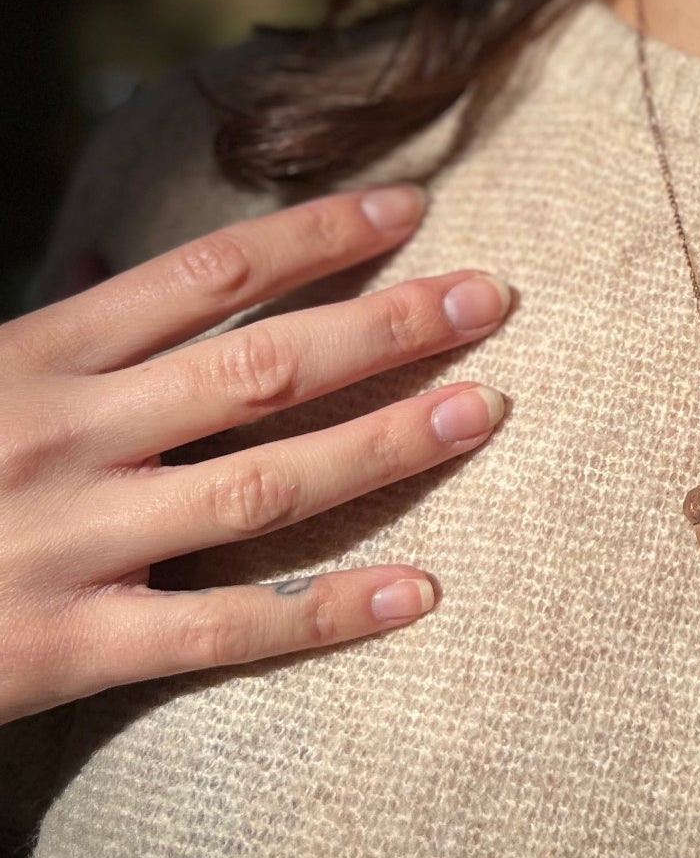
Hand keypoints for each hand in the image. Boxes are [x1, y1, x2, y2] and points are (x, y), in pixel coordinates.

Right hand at [0, 185, 513, 725]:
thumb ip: (44, 326)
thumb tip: (99, 271)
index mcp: (37, 356)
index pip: (208, 276)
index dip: (317, 235)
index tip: (414, 207)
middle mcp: (64, 436)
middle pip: (261, 366)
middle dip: (387, 325)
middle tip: (495, 298)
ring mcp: (67, 542)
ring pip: (262, 488)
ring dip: (385, 443)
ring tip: (486, 410)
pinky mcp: (63, 650)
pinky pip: (219, 635)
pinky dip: (325, 614)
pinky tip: (420, 592)